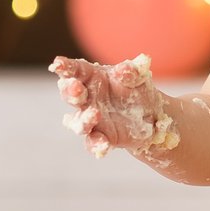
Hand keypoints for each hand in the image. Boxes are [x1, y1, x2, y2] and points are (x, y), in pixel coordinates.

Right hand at [51, 53, 178, 159]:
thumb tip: (123, 69)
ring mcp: (91, 119)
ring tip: (95, 114)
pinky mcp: (101, 137)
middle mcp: (87, 99)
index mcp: (93, 77)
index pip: (76, 70)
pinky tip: (103, 146)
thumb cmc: (138, 89)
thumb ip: (131, 72)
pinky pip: (93, 142)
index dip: (65, 67)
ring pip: (78, 122)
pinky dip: (96, 145)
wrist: (151, 115)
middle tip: (76, 89)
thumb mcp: (139, 77)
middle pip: (70, 95)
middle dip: (70, 92)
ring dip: (84, 120)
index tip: (58, 64)